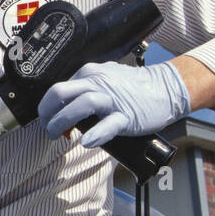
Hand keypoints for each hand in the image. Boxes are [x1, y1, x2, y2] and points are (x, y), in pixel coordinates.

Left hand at [37, 59, 190, 148]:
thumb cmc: (134, 88)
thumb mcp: (105, 81)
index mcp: (90, 74)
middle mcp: (98, 82)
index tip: (49, 121)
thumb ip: (85, 91)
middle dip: (47, 115)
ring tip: (60, 136)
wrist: (167, 87)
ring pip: (80, 106)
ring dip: (62, 123)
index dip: (48, 108)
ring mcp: (112, 99)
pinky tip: (86, 142)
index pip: (58, 90)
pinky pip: (108, 124)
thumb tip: (64, 111)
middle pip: (60, 93)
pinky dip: (95, 134)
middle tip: (49, 130)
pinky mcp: (126, 115)